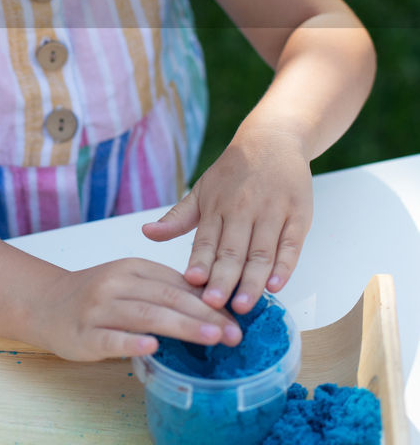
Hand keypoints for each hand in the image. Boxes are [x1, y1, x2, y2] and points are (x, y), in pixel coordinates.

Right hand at [32, 257, 243, 361]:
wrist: (45, 303)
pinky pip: (111, 338)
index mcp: (133, 268)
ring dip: (182, 326)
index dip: (210, 300)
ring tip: (212, 338)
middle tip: (235, 333)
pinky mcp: (84, 334)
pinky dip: (132, 343)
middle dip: (205, 315)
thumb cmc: (97, 296)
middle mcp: (116, 283)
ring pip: (146, 316)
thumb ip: (163, 291)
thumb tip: (215, 310)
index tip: (238, 318)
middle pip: (167, 297)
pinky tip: (152, 349)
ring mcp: (98, 308)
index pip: (178, 283)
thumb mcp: (129, 283)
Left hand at [141, 125, 312, 313]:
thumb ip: (177, 218)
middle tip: (214, 305)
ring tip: (242, 305)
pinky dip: (285, 266)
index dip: (199, 262)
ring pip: (261, 252)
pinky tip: (276, 286)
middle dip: (223, 279)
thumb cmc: (234, 172)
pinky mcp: (297, 215)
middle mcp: (243, 210)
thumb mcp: (201, 190)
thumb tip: (146, 233)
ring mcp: (272, 212)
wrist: (273, 139)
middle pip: (232, 251)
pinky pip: (291, 245)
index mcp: (216, 206)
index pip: (206, 240)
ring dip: (252, 281)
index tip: (191, 283)